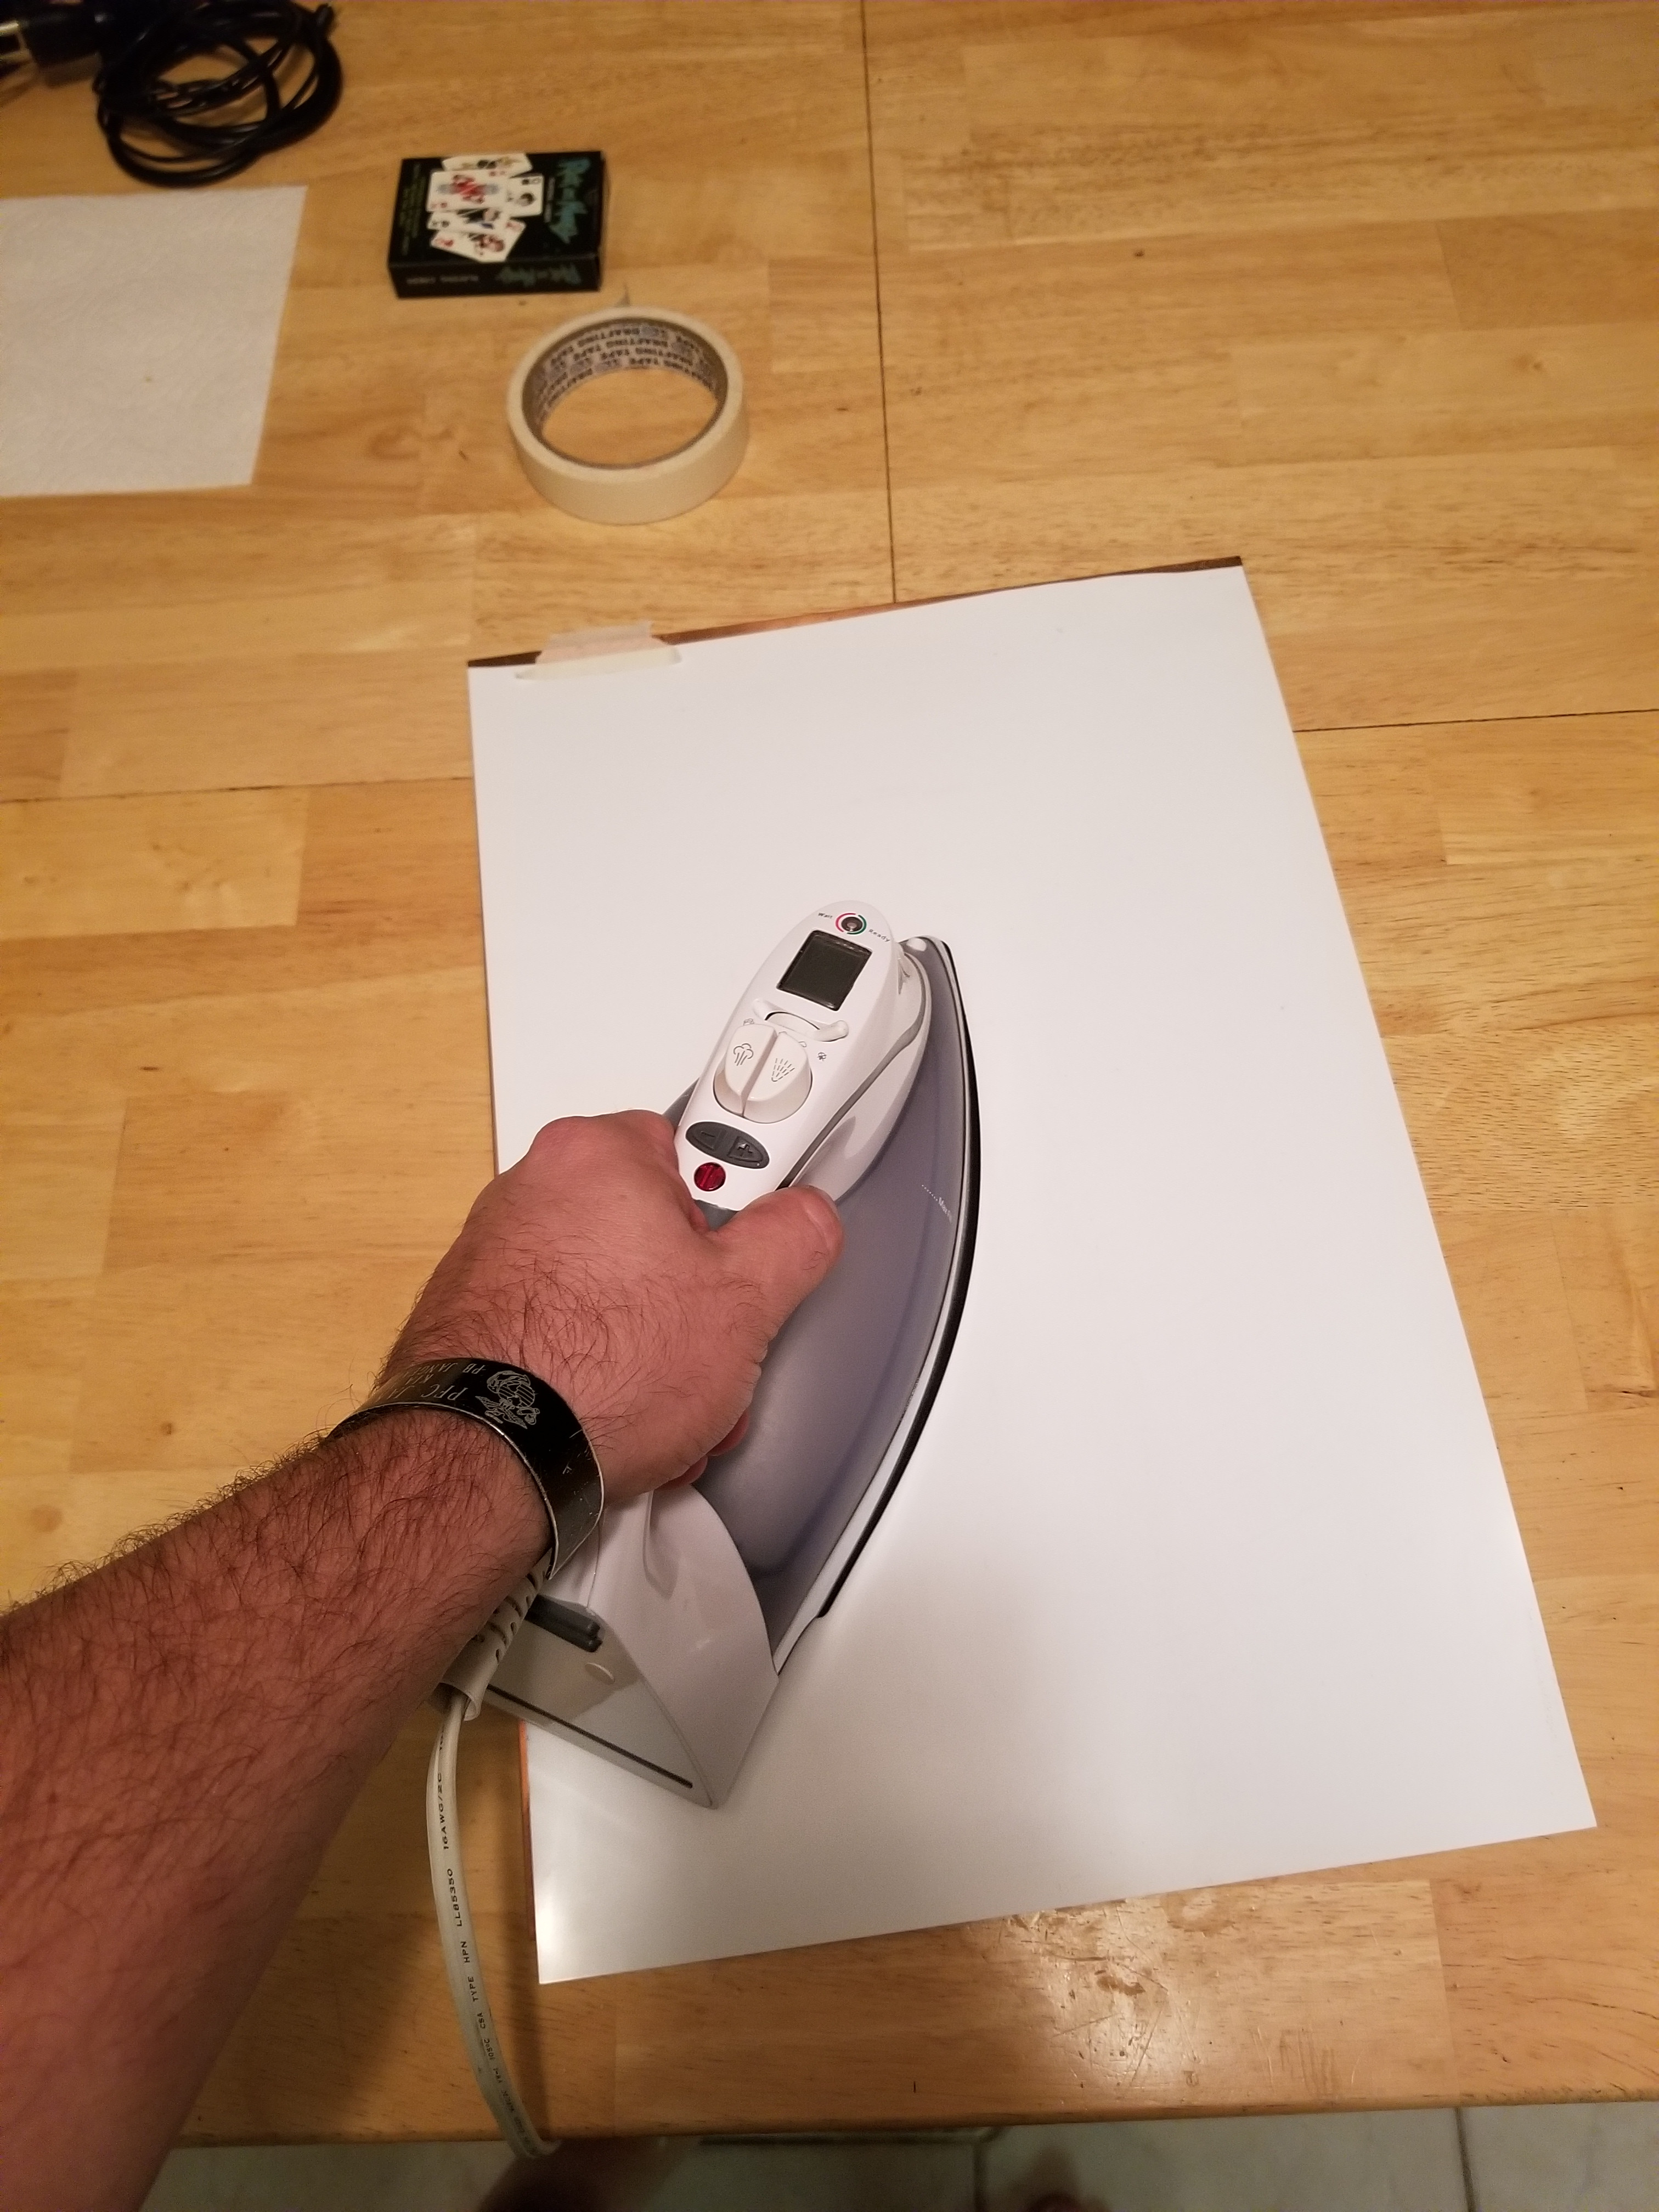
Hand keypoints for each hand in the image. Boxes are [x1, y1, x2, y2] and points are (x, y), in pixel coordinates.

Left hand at [388, 1112, 841, 1499]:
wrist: (487, 1462)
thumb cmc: (589, 1374)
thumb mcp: (744, 1302)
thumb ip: (794, 1236)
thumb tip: (805, 1219)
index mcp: (596, 1156)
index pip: (698, 1147)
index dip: (743, 1207)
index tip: (758, 1240)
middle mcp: (532, 1190)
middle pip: (654, 1231)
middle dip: (693, 1299)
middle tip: (712, 1341)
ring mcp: (495, 1256)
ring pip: (612, 1292)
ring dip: (652, 1348)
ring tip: (665, 1399)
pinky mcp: (474, 1318)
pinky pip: (564, 1333)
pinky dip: (596, 1371)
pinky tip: (617, 1418)